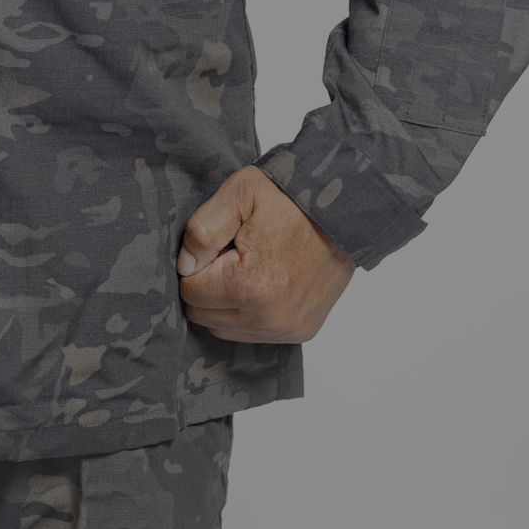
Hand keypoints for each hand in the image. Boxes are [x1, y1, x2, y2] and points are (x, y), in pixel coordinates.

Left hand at [177, 165, 355, 342]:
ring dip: (226, 303)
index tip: (219, 245)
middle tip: (233, 255)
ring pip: (225, 328)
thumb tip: (184, 266)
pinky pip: (254, 333)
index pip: (190, 292)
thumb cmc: (291, 199)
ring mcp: (287, 329)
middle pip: (204, 315)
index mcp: (250, 287)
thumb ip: (202, 231)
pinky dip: (249, 313)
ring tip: (248, 267)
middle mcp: (269, 318)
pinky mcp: (301, 331)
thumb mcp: (239, 194)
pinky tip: (262, 282)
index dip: (198, 264)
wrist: (344, 212)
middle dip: (210, 284)